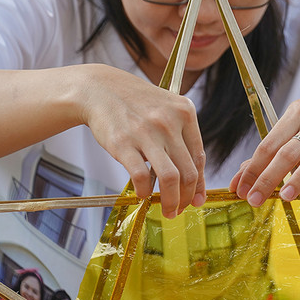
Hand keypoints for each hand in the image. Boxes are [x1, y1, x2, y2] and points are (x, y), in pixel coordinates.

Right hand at [75, 65, 206, 217]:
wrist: (100, 89)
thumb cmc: (136, 104)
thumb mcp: (166, 109)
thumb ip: (181, 137)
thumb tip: (193, 178)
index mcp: (185, 112)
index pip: (199, 157)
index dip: (199, 184)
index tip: (196, 199)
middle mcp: (169, 122)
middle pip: (188, 172)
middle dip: (187, 198)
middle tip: (180, 209)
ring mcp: (147, 132)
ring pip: (170, 178)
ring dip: (171, 201)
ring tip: (167, 210)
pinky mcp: (123, 143)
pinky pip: (141, 177)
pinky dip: (144, 191)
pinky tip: (142, 194)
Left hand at [229, 99, 299, 205]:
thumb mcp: (289, 145)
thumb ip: (263, 162)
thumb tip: (237, 184)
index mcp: (297, 112)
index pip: (269, 143)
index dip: (254, 168)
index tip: (242, 191)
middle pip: (289, 149)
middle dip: (269, 177)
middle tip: (256, 199)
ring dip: (299, 178)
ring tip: (286, 197)